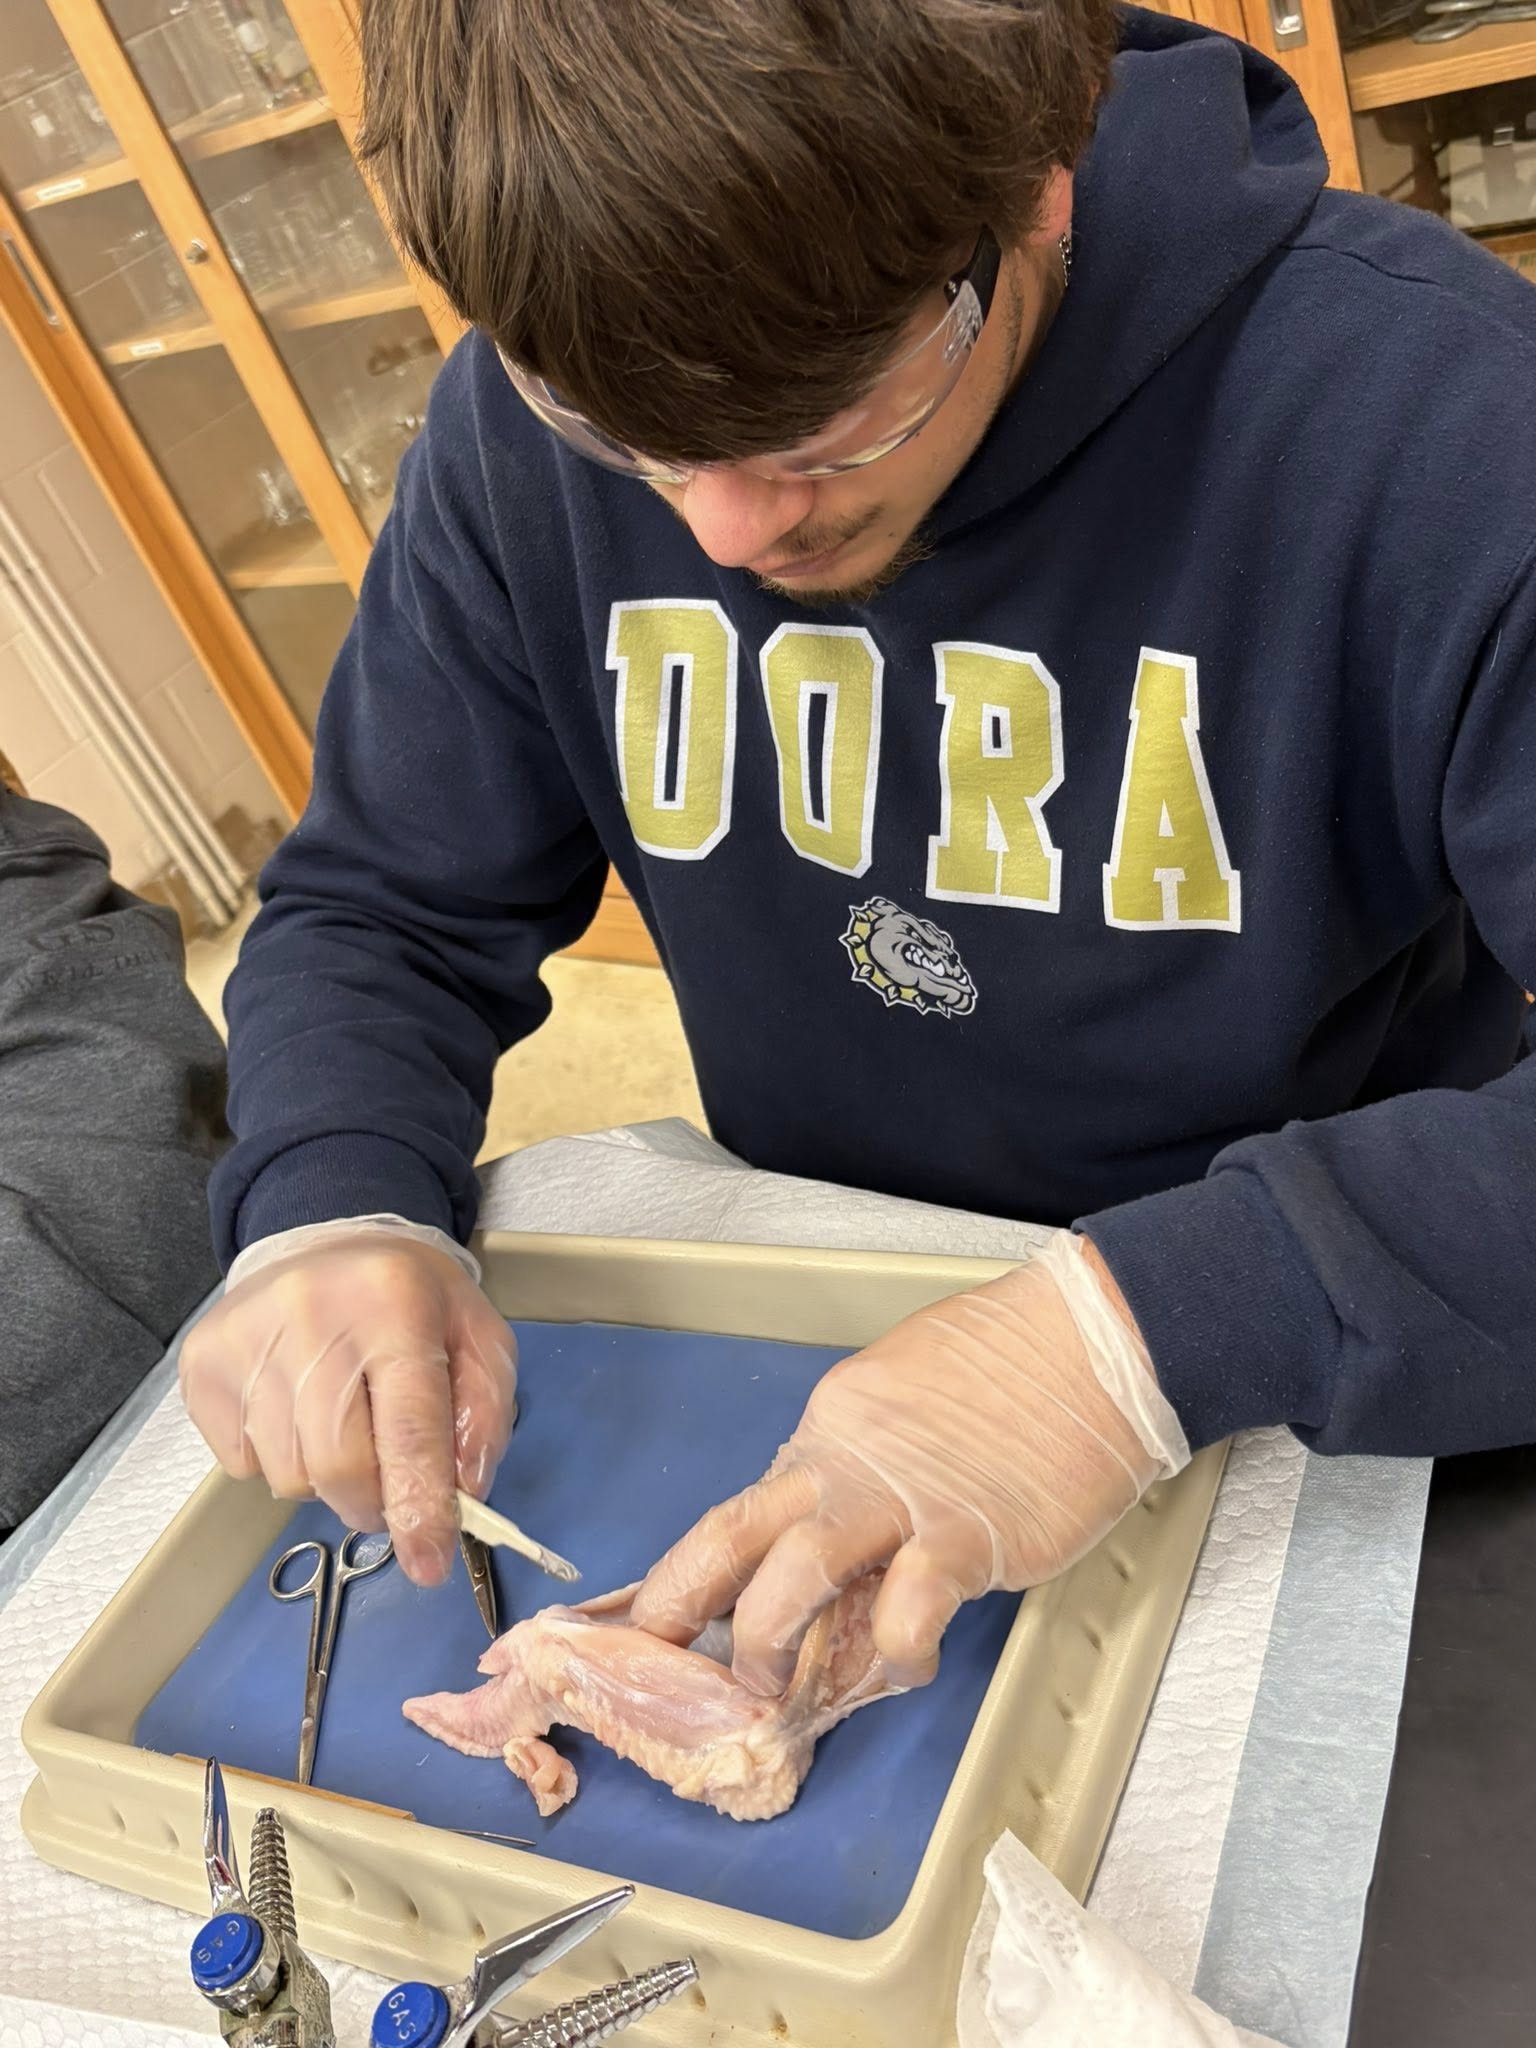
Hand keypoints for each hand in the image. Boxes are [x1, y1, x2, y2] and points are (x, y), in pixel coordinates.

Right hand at [179, 1218, 515, 1583]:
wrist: (324, 1238)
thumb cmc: (411, 1300)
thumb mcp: (477, 1338)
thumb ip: (483, 1415)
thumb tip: (461, 1493)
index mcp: (394, 1304)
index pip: (409, 1428)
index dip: (420, 1507)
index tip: (429, 1562)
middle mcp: (311, 1315)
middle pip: (338, 1466)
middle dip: (372, 1503)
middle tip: (388, 1493)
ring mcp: (246, 1339)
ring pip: (288, 1475)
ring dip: (325, 1480)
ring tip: (342, 1426)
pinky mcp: (202, 1363)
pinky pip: (241, 1463)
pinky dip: (277, 1460)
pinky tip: (297, 1410)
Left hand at [631, 1231, 1186, 1691]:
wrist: (1093, 1343)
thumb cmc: (1012, 1366)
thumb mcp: (903, 1397)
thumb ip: (861, 1460)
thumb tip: (830, 1524)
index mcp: (830, 1430)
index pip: (742, 1507)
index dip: (692, 1571)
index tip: (660, 1618)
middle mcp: (847, 1462)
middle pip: (733, 1532)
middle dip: (683, 1604)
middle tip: (662, 1667)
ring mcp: (904, 1501)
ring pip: (798, 1573)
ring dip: (768, 1641)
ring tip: (766, 1688)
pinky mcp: (967, 1537)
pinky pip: (908, 1610)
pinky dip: (896, 1655)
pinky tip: (907, 1666)